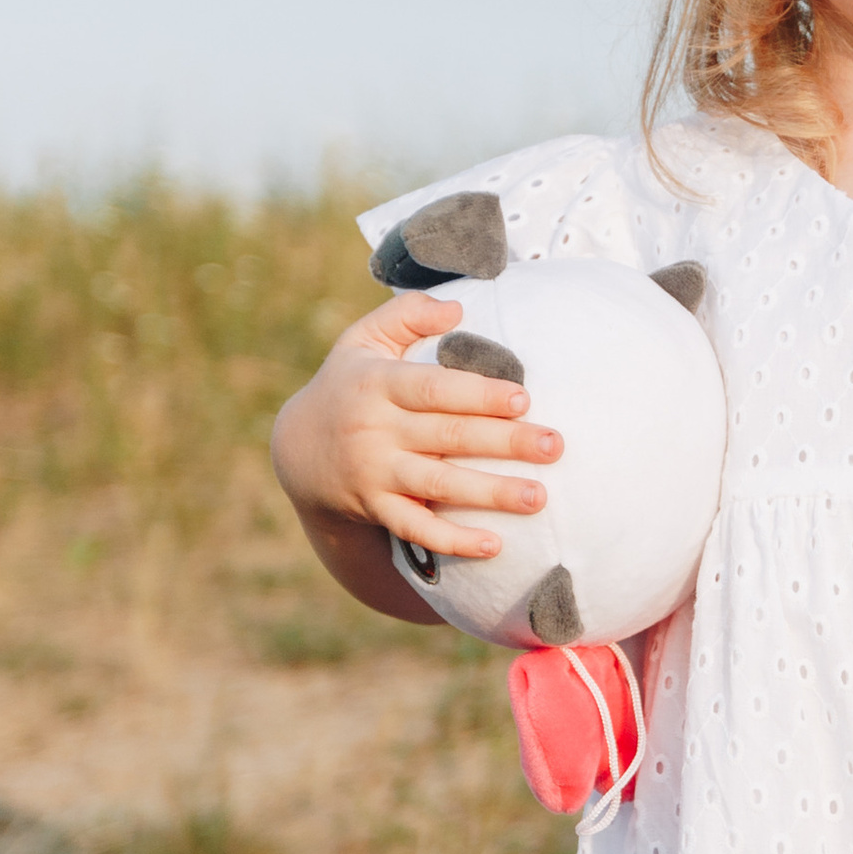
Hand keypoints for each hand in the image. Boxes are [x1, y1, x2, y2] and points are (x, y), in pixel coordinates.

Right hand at [270, 294, 560, 562]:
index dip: (478, 394)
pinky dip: (452, 541)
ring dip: (490, 494)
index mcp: (378, 383)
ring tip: (538, 497)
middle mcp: (375, 430)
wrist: (298, 448)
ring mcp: (374, 473)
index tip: (523, 399)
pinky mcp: (375, 508)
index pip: (433, 389)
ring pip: (439, 486)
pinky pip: (416, 529)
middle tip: (554, 446)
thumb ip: (407, 314)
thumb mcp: (364, 339)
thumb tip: (458, 307)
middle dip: (504, 443)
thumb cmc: (349, 384)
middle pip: (448, 437)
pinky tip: (494, 546)